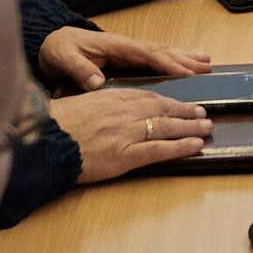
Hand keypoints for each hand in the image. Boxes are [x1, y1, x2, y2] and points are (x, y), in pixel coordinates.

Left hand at [37, 26, 215, 92]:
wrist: (50, 40)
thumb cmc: (58, 49)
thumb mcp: (63, 59)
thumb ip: (80, 70)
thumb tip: (98, 83)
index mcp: (116, 45)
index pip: (147, 54)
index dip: (167, 63)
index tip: (186, 72)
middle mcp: (126, 46)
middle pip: (161, 51)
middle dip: (184, 59)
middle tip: (207, 67)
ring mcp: (128, 50)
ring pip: (161, 54)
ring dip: (184, 57)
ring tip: (206, 62)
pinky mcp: (126, 57)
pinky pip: (154, 59)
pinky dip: (172, 61)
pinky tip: (184, 65)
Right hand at [51, 87, 210, 182]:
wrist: (45, 142)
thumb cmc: (57, 126)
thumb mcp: (81, 105)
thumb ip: (102, 105)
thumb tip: (115, 110)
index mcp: (113, 98)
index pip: (149, 97)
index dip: (170, 101)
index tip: (182, 103)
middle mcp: (124, 112)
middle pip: (163, 109)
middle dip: (185, 112)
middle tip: (203, 114)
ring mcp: (127, 133)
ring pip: (166, 127)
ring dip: (190, 127)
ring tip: (206, 128)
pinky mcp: (125, 155)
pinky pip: (159, 149)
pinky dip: (180, 147)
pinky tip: (195, 145)